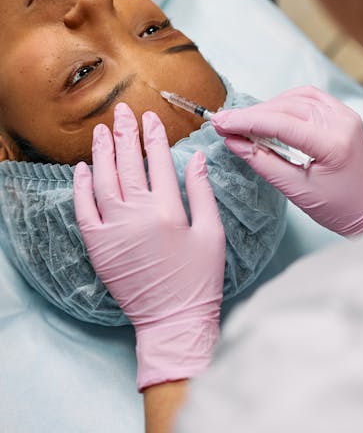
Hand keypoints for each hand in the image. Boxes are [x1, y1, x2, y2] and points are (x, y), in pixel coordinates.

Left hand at [73, 103, 225, 389]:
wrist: (172, 320)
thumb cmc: (199, 279)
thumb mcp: (211, 233)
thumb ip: (201, 192)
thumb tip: (197, 157)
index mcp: (168, 210)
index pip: (158, 160)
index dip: (153, 136)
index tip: (150, 118)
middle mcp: (137, 214)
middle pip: (128, 163)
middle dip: (125, 133)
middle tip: (122, 111)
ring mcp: (113, 230)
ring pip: (103, 180)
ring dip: (102, 152)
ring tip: (102, 130)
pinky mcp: (98, 246)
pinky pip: (84, 209)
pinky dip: (81, 187)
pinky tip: (83, 168)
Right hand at [211, 86, 362, 235]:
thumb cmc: (335, 206)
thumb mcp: (295, 189)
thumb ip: (262, 162)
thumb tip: (232, 141)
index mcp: (334, 145)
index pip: (282, 124)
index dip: (247, 121)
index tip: (220, 122)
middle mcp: (342, 122)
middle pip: (287, 107)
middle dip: (252, 114)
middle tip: (224, 122)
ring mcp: (345, 114)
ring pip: (296, 98)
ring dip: (267, 107)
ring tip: (243, 121)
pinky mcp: (342, 113)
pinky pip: (308, 97)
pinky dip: (284, 102)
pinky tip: (268, 114)